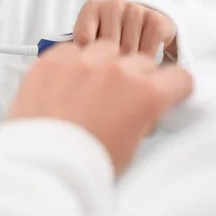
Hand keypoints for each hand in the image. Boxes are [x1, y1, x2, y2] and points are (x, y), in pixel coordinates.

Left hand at [8, 41, 192, 173]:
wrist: (37, 166)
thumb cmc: (81, 165)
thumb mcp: (130, 149)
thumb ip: (143, 120)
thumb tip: (143, 112)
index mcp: (145, 95)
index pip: (178, 77)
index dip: (171, 89)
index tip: (163, 93)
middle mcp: (116, 71)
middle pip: (140, 62)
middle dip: (135, 80)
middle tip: (118, 100)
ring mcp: (82, 62)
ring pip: (105, 50)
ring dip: (102, 66)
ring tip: (88, 91)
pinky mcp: (52, 61)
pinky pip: (70, 49)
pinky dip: (71, 63)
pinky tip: (65, 84)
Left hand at [73, 0, 177, 58]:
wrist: (143, 28)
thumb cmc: (109, 37)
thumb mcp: (90, 41)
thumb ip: (81, 49)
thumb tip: (77, 65)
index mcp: (91, 8)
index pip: (83, 38)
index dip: (88, 58)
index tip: (92, 64)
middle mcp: (113, 5)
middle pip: (107, 45)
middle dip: (110, 63)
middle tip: (111, 71)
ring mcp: (135, 9)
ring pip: (128, 49)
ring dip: (128, 62)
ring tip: (126, 63)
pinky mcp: (155, 18)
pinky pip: (147, 49)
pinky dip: (144, 59)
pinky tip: (141, 58)